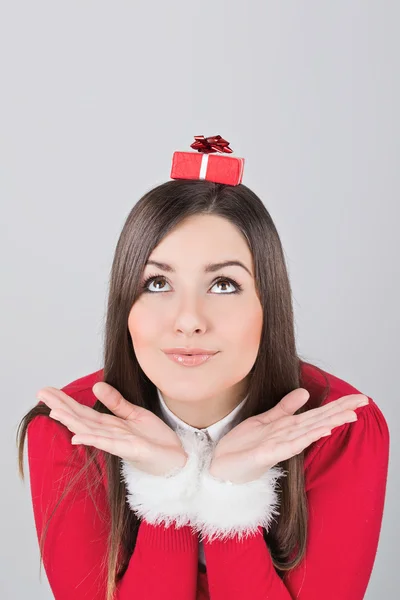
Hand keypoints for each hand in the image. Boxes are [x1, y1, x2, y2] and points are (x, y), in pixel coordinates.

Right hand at [36, 382, 186, 475]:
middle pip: (81, 418)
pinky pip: (109, 444)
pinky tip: (78, 436)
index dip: (65, 401)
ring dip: (72, 421)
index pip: (83, 411)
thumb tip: (96, 385)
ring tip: (53, 411)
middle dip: (61, 406)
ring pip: (90, 430)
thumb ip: (116, 402)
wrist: (177, 458)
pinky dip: (93, 439)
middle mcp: (110, 434)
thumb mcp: (136, 414)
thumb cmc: (156, 440)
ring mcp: (119, 443)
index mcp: (111, 425)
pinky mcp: (131, 450)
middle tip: (40, 393)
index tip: (46, 391)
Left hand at [209, 388, 368, 483]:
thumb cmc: (243, 446)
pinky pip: (288, 445)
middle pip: (318, 421)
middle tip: (363, 403)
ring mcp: (278, 446)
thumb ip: (284, 408)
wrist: (220, 465)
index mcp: (288, 428)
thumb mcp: (264, 420)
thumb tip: (305, 392)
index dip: (337, 406)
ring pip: (308, 432)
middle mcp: (287, 437)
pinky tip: (320, 431)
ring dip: (328, 423)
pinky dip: (305, 438)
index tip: (358, 398)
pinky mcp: (266, 455)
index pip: (317, 414)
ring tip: (348, 415)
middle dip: (340, 411)